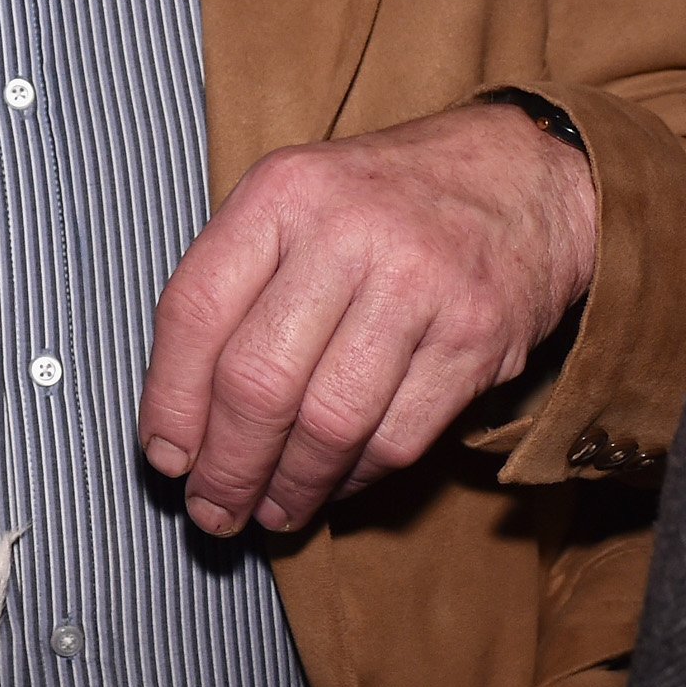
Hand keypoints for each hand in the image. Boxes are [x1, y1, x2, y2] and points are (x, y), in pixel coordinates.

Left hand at [135, 102, 597, 536]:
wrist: (522, 177)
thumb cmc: (382, 202)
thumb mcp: (294, 201)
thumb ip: (235, 286)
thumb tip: (180, 418)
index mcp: (281, 194)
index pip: (195, 309)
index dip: (168, 399)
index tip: (163, 456)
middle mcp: (346, 234)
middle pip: (258, 380)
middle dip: (226, 465)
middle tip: (212, 508)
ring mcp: (418, 286)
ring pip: (328, 423)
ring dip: (289, 485)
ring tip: (269, 510)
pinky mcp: (476, 338)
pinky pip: (397, 437)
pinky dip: (353, 479)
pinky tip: (331, 485)